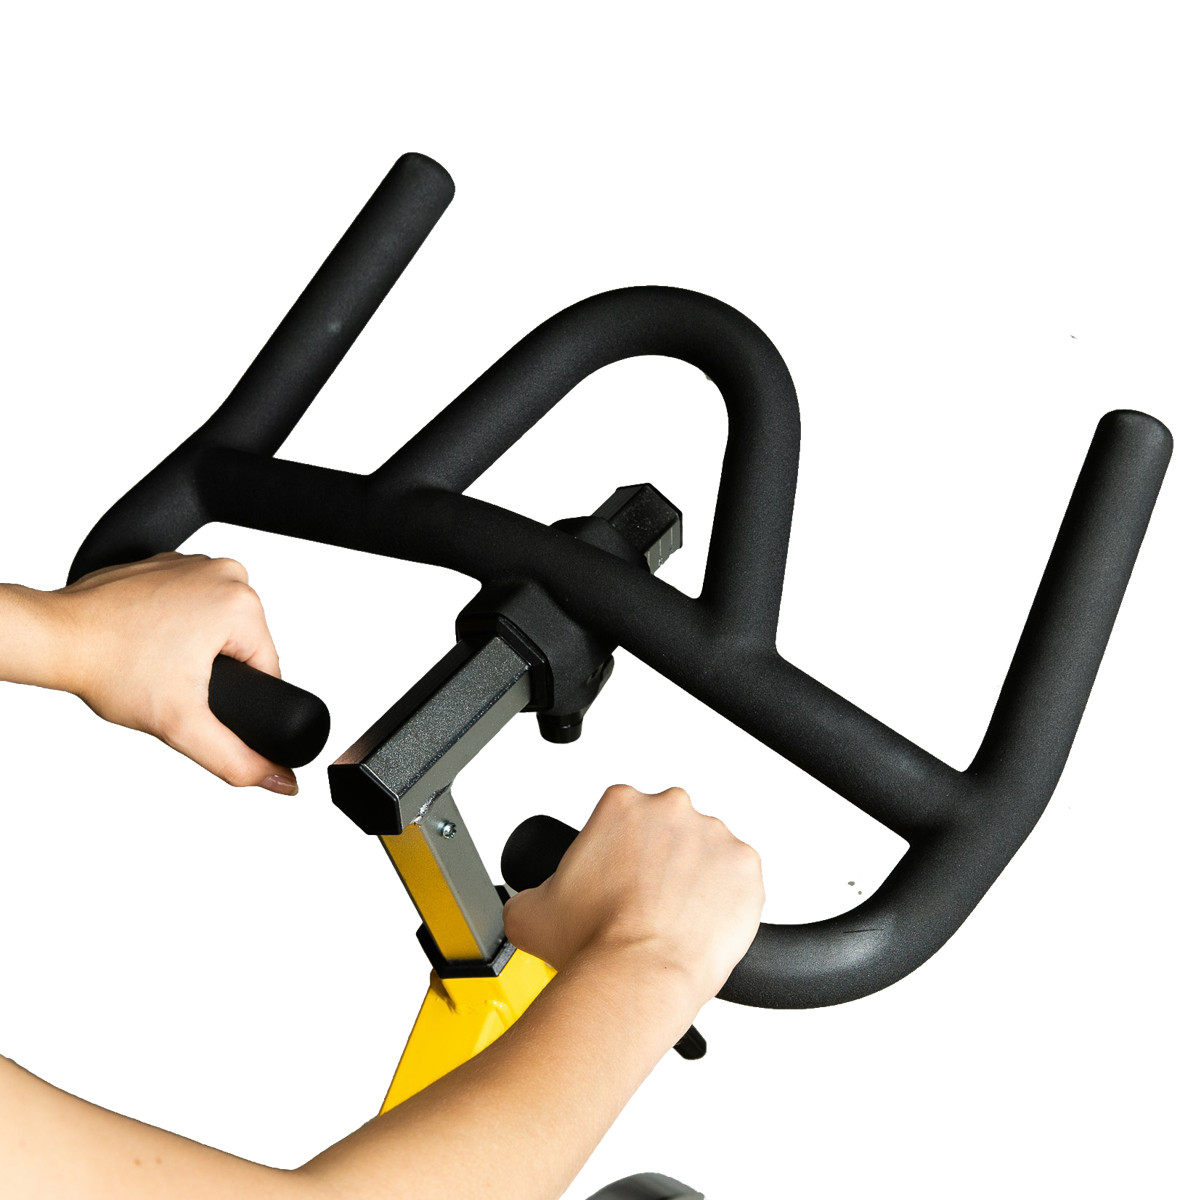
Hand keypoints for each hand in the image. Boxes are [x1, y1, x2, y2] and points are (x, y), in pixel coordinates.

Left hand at [49, 552, 297, 792]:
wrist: (56, 637)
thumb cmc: (109, 666)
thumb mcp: (182, 726)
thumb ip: (236, 760)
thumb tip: (278, 778)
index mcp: (241, 602)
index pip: (267, 668)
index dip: (239, 697)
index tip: (192, 694)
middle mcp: (224, 573)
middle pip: (244, 646)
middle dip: (214, 670)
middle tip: (170, 678)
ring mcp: (196, 562)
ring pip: (219, 627)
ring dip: (196, 648)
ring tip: (157, 657)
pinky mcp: (171, 563)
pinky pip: (194, 605)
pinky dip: (177, 624)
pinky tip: (147, 638)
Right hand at [502, 784, 763, 1019]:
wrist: (638, 978)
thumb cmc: (592, 943)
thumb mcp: (529, 911)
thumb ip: (530, 891)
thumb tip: (529, 901)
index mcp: (622, 804)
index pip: (623, 816)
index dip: (618, 852)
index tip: (617, 880)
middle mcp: (671, 809)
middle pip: (667, 829)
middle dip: (659, 861)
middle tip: (644, 904)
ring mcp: (714, 836)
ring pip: (705, 853)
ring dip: (694, 879)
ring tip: (673, 921)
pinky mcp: (746, 868)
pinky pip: (739, 879)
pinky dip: (727, 900)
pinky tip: (701, 925)